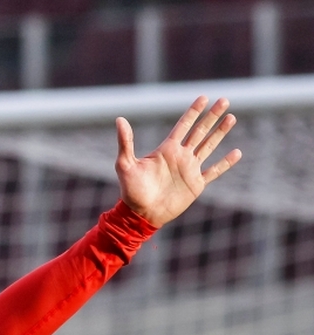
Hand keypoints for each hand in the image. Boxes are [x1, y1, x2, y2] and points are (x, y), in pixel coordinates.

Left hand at [115, 96, 241, 226]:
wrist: (141, 214)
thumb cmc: (130, 190)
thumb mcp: (125, 164)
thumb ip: (125, 142)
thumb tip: (119, 119)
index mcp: (166, 149)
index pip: (183, 125)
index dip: (193, 111)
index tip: (204, 97)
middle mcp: (180, 156)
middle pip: (200, 131)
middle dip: (212, 116)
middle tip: (225, 100)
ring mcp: (190, 169)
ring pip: (209, 146)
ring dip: (220, 132)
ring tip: (231, 118)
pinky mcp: (196, 184)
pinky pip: (214, 171)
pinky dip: (225, 163)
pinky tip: (237, 152)